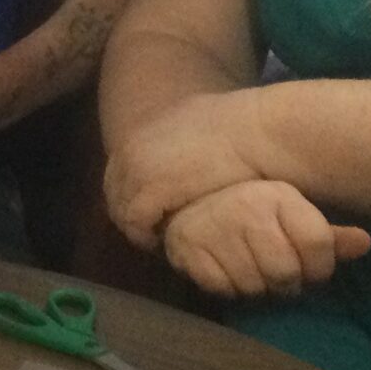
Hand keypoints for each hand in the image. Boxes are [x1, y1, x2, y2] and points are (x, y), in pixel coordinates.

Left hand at [104, 91, 278, 250]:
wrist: (256, 133)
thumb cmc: (240, 130)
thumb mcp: (196, 126)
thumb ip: (177, 144)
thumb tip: (179, 162)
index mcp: (139, 133)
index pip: (117, 175)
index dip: (132, 197)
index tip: (152, 215)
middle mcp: (129, 148)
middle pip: (115, 194)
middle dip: (132, 214)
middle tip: (155, 233)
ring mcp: (136, 168)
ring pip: (122, 211)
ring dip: (140, 228)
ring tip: (163, 240)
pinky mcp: (149, 189)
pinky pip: (135, 223)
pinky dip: (147, 236)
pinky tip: (167, 243)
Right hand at [161, 180, 370, 297]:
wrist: (188, 207)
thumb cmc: (252, 215)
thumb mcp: (292, 217)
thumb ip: (328, 236)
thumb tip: (365, 243)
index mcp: (279, 195)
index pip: (318, 244)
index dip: (320, 268)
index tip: (311, 269)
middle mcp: (246, 207)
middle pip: (285, 272)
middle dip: (287, 284)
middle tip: (278, 275)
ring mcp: (215, 228)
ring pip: (254, 286)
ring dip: (257, 289)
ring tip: (251, 271)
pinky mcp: (189, 250)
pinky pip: (223, 289)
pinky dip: (228, 289)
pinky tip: (227, 271)